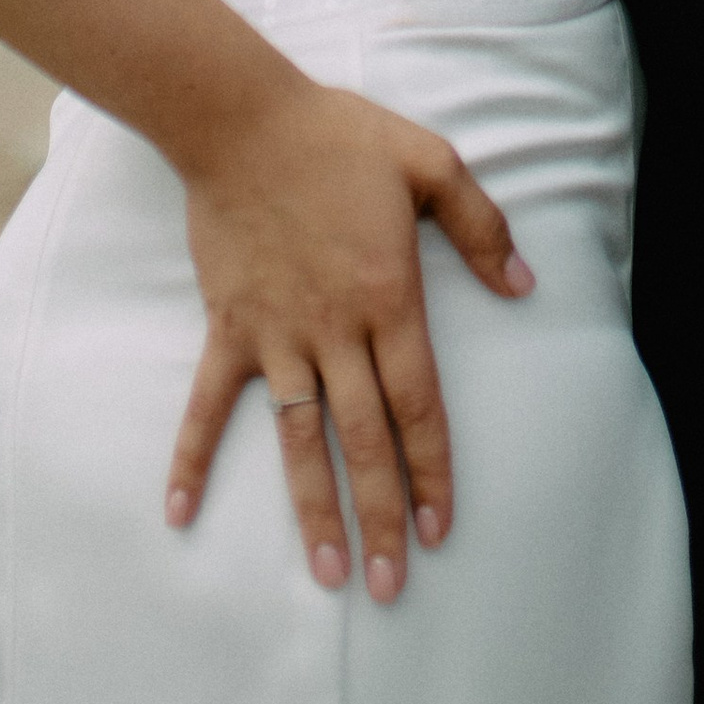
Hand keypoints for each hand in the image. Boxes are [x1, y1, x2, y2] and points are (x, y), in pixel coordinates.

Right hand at [166, 77, 533, 604]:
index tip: (439, 528)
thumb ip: (481, 226)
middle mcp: (335, 330)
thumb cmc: (339, 137)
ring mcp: (277, 335)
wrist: (242, 119)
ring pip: (300, 439)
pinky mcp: (229, 326)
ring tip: (327, 572)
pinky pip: (209, 404)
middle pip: (365, 439)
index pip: (418, 405)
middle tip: (389, 583)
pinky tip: (179, 513)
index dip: (431, 470)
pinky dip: (192, 457)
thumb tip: (523, 287)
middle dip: (382, 516)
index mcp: (389, 298)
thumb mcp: (430, 162)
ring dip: (313, 508)